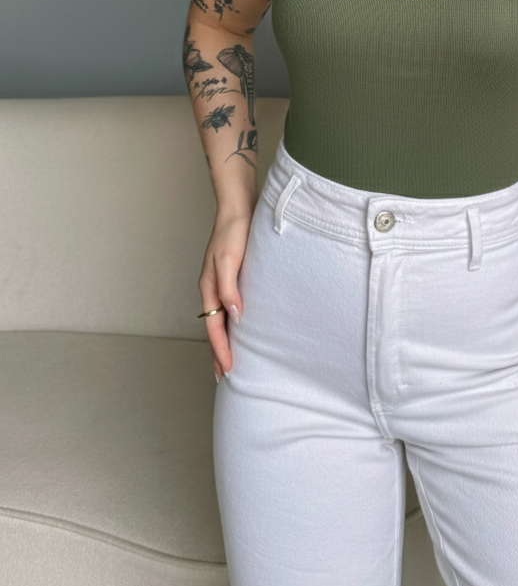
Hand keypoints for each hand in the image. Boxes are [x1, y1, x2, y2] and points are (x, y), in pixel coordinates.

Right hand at [198, 212, 252, 380]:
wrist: (238, 209)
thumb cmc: (233, 231)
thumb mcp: (230, 260)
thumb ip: (230, 289)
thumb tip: (234, 316)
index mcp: (209, 287)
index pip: (214, 327)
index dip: (221, 349)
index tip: (227, 370)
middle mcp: (212, 288)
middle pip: (214, 328)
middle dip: (218, 352)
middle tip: (223, 376)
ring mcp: (221, 283)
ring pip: (220, 319)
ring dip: (224, 339)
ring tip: (230, 358)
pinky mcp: (231, 278)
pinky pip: (229, 307)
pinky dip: (232, 323)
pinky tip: (240, 327)